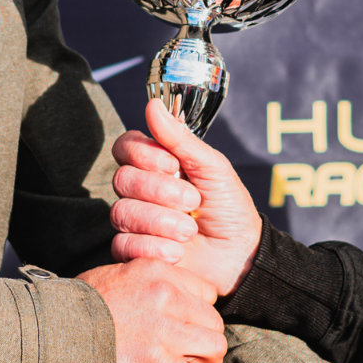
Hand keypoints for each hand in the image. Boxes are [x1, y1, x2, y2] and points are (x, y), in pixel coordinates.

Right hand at [77, 259, 227, 362]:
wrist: (51, 333)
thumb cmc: (70, 311)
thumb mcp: (109, 279)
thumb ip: (138, 287)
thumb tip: (150, 307)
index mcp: (154, 272)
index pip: (204, 291)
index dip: (201, 315)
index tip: (195, 330)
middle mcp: (164, 295)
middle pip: (212, 321)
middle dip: (207, 345)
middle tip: (197, 361)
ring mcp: (163, 329)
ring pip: (213, 348)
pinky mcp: (157, 361)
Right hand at [107, 99, 264, 296]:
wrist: (240, 256)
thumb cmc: (229, 208)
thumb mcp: (213, 168)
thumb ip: (181, 139)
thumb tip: (152, 106)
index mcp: (157, 165)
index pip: (126, 147)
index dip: (143, 155)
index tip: (172, 165)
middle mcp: (141, 191)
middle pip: (122, 179)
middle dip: (160, 192)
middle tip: (192, 202)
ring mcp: (135, 221)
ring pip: (121, 212)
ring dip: (161, 222)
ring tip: (190, 232)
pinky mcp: (133, 251)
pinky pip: (123, 245)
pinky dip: (153, 247)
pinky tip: (177, 252)